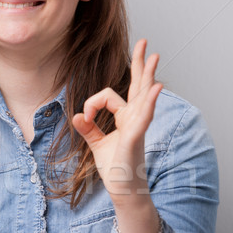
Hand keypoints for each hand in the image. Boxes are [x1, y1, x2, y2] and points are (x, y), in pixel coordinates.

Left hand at [72, 38, 161, 202]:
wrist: (123, 190)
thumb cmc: (115, 168)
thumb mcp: (97, 144)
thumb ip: (88, 128)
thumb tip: (76, 114)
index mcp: (125, 118)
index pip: (108, 96)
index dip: (92, 103)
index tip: (84, 117)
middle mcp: (134, 118)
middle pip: (138, 85)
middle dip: (140, 64)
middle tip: (144, 42)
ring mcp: (137, 126)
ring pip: (143, 95)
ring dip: (148, 75)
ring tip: (153, 56)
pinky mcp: (136, 137)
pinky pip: (144, 116)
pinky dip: (150, 101)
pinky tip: (156, 87)